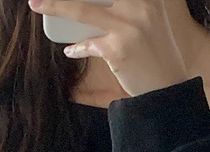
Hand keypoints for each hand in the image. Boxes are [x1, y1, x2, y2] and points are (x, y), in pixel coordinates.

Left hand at [27, 0, 189, 97]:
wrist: (172, 85)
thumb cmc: (162, 49)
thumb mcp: (155, 14)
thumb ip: (135, 3)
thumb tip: (102, 3)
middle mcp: (141, 3)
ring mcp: (129, 25)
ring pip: (82, 11)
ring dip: (54, 6)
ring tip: (37, 4)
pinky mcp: (118, 48)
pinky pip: (88, 43)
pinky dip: (77, 47)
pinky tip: (71, 50)